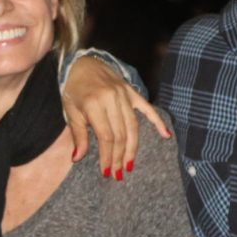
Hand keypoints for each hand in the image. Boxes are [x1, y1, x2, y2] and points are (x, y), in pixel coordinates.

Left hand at [62, 56, 170, 178]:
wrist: (82, 63)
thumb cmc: (74, 89)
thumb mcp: (70, 111)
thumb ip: (78, 134)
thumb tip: (77, 158)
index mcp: (93, 104)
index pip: (105, 136)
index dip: (107, 156)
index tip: (106, 172)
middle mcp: (111, 99)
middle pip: (120, 134)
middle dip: (119, 157)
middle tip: (118, 174)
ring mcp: (124, 94)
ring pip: (133, 126)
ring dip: (132, 148)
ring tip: (130, 165)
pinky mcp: (132, 92)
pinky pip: (147, 108)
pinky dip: (157, 122)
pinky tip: (166, 135)